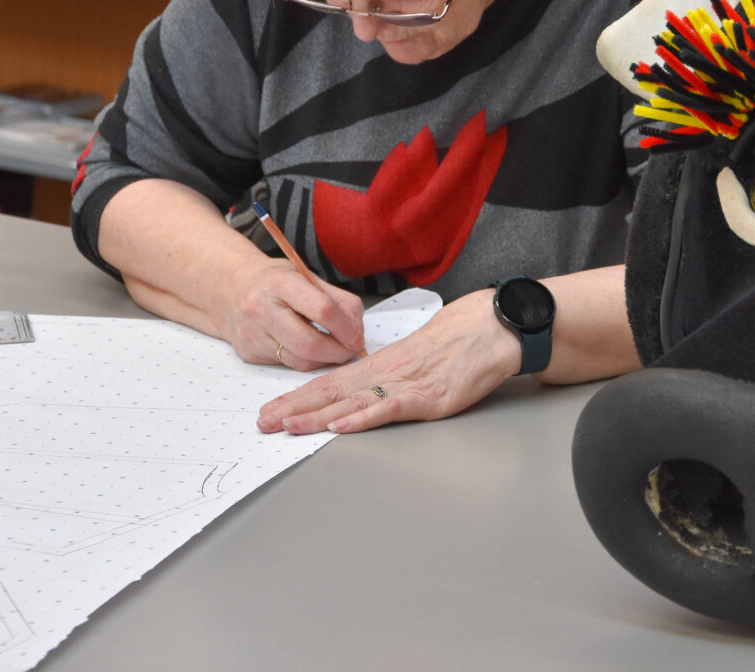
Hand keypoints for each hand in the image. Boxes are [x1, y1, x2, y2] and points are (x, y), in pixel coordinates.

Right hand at [221, 258, 365, 371]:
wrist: (228, 288)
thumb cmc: (274, 281)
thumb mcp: (305, 276)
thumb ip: (337, 299)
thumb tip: (357, 330)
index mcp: (281, 283)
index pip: (322, 309)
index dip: (346, 327)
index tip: (356, 335)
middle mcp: (262, 308)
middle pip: (309, 344)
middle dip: (338, 352)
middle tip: (350, 350)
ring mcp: (253, 333)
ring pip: (299, 361)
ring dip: (324, 360)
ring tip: (333, 350)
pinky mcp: (249, 353)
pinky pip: (286, 365)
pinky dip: (305, 361)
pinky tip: (310, 349)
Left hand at [256, 287, 521, 434]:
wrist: (492, 328)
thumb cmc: (457, 340)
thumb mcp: (414, 356)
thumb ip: (388, 374)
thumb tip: (362, 389)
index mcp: (381, 365)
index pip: (330, 383)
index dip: (298, 398)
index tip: (271, 410)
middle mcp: (387, 374)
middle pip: (332, 394)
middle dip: (294, 409)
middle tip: (262, 423)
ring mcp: (407, 386)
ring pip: (353, 403)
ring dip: (317, 416)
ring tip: (288, 426)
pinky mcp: (429, 397)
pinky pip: (390, 409)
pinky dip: (364, 419)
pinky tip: (342, 426)